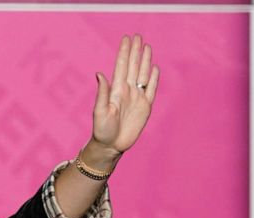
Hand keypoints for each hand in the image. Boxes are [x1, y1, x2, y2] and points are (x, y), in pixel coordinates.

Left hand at [87, 34, 159, 164]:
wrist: (111, 145)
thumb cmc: (102, 130)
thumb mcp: (100, 111)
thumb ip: (102, 92)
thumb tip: (99, 73)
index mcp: (116, 90)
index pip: (121, 66)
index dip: (124, 52)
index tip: (126, 38)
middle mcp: (127, 91)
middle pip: (133, 66)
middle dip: (135, 51)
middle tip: (138, 36)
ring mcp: (137, 98)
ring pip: (143, 74)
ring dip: (145, 60)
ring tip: (147, 46)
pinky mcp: (145, 107)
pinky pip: (151, 89)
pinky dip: (153, 78)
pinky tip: (154, 68)